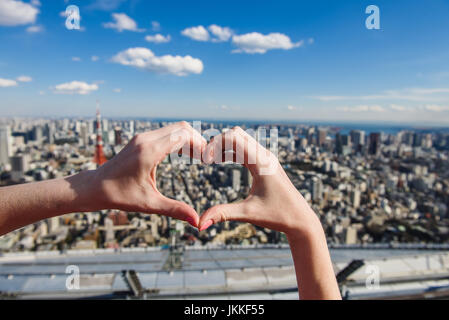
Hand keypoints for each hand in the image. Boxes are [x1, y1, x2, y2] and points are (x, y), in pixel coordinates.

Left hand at [94, 121, 205, 226]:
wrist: (94, 187)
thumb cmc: (118, 196)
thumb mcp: (149, 204)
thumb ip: (175, 210)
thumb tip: (197, 221)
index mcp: (149, 151)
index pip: (183, 135)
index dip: (200, 144)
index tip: (209, 159)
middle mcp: (145, 140)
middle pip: (181, 127)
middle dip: (198, 139)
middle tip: (207, 157)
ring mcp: (142, 138)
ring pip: (174, 128)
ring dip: (189, 139)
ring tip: (198, 157)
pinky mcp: (140, 140)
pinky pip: (165, 133)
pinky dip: (178, 140)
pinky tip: (184, 155)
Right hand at [198, 126, 321, 236]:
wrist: (301, 220)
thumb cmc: (278, 216)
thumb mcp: (248, 214)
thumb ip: (223, 214)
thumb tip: (199, 224)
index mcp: (262, 162)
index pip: (234, 137)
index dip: (215, 144)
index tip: (203, 160)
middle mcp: (265, 155)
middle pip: (236, 133)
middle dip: (218, 141)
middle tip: (203, 159)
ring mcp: (266, 158)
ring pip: (241, 139)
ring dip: (224, 145)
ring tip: (208, 160)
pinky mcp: (265, 164)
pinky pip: (245, 149)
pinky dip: (231, 151)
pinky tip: (220, 161)